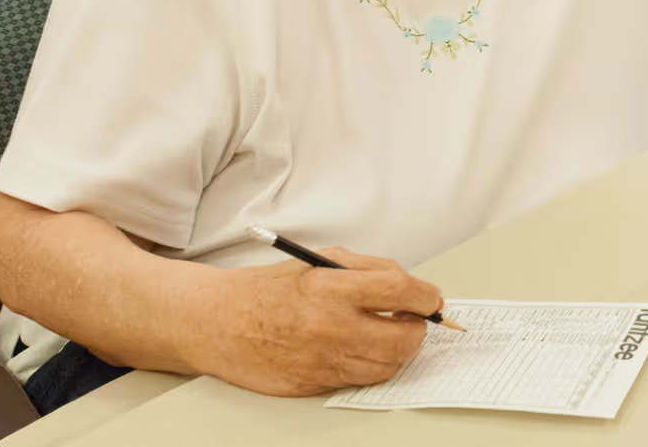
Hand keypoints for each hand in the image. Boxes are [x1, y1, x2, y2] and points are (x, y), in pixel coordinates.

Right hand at [190, 247, 443, 395]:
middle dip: (417, 328)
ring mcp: (321, 360)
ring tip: (388, 332)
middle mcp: (328, 328)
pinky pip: (361, 380)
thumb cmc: (269, 289)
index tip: (430, 299)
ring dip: (398, 349)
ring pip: (387, 365)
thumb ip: (370, 270)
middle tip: (412, 319)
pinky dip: (372, 365)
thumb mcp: (320, 262)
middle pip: (402, 338)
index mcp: (331, 289)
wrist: (218, 322)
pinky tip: (363, 349)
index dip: (426, 297)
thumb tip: (413, 288)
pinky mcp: (313, 384)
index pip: (400, 293)